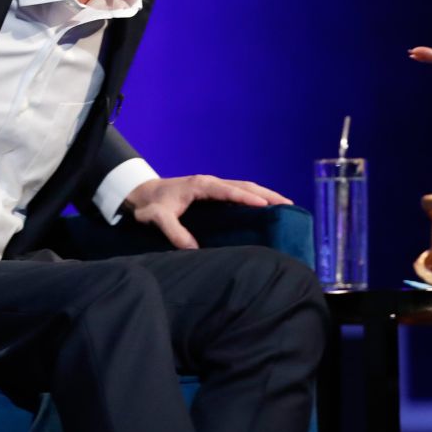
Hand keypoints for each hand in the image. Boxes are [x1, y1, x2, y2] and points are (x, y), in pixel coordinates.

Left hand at [124, 174, 291, 250]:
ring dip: (265, 195)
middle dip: (267, 195)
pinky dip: (255, 197)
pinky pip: (239, 191)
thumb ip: (174, 231)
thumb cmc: (150, 205)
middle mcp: (211, 182)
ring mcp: (214, 185)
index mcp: (202, 185)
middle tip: (289, 205)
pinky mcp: (214, 191)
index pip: (230, 190)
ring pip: (245, 187)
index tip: (266, 206)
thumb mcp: (157, 218)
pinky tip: (265, 207)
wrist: (141, 193)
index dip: (248, 198)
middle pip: (245, 185)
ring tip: (285, 205)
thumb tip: (193, 249)